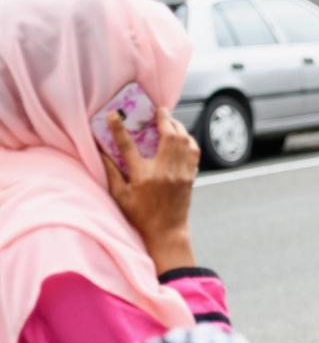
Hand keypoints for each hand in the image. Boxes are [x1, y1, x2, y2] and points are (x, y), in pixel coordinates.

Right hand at [102, 107, 199, 274]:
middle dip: (165, 119)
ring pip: (185, 141)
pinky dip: (189, 140)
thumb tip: (101, 152)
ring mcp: (181, 173)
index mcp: (143, 176)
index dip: (119, 128)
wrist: (166, 233)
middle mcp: (165, 172)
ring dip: (179, 127)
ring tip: (170, 121)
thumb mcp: (120, 197)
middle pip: (169, 136)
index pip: (128, 146)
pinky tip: (183, 137)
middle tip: (159, 110)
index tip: (114, 114)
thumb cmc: (139, 216)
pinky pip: (194, 152)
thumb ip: (111, 173)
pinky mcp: (191, 177)